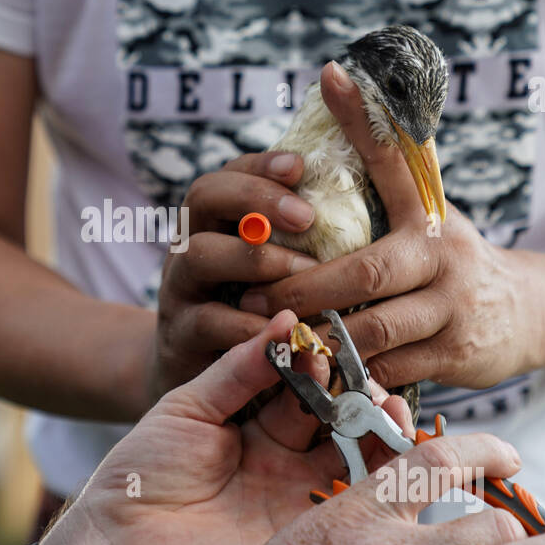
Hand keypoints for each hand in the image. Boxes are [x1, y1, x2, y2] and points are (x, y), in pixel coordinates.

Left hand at [37, 310, 413, 544]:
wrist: (119, 543)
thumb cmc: (142, 473)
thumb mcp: (190, 406)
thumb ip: (239, 368)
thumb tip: (285, 318)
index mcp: (259, 432)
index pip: (307, 391)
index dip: (323, 367)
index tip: (330, 343)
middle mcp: (286, 465)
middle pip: (342, 424)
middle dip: (362, 397)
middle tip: (369, 377)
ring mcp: (298, 501)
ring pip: (360, 462)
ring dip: (381, 432)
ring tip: (391, 406)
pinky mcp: (304, 536)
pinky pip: (355, 506)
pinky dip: (383, 477)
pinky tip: (394, 446)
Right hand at [147, 151, 323, 406]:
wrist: (199, 378)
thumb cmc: (253, 316)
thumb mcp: (272, 272)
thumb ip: (300, 242)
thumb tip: (366, 206)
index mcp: (213, 220)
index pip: (230, 172)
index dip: (261, 166)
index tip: (299, 167)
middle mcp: (189, 243)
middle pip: (204, 196)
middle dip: (258, 199)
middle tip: (306, 217)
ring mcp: (178, 288)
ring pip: (200, 254)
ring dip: (256, 259)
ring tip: (304, 272)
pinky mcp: (180, 335)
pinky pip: (207, 321)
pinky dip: (249, 324)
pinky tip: (287, 327)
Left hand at [238, 62, 544, 389]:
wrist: (532, 314)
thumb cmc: (451, 260)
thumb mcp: (429, 213)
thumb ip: (390, 181)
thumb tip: (343, 97)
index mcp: (429, 211)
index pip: (395, 155)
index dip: (362, 117)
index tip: (332, 73)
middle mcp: (444, 254)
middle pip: (365, 272)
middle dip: (303, 288)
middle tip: (251, 292)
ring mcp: (454, 308)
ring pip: (373, 328)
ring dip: (320, 336)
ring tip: (275, 334)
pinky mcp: (456, 355)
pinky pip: (388, 369)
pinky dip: (350, 372)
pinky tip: (317, 371)